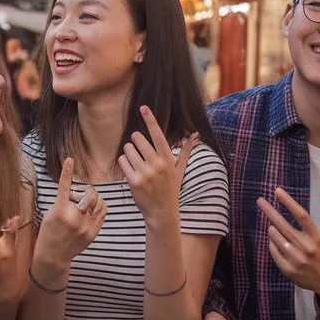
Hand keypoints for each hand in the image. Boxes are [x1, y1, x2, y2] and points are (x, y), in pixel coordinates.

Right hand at [33, 157, 106, 268]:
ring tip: (84, 204)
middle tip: (77, 196)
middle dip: (83, 192)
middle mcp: (74, 218)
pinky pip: (102, 212)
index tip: (69, 160)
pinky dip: (98, 206)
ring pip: (98, 202)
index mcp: (60, 212)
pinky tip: (92, 208)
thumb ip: (63, 201)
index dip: (67, 172)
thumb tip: (76, 190)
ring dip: (92, 199)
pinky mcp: (93, 232)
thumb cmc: (49, 232)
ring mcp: (86, 226)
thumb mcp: (50, 214)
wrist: (53, 255)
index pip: (65, 187)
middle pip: (87, 194)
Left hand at [118, 106, 196, 223]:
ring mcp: (145, 173)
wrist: (162, 212)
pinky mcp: (133, 181)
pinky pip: (122, 161)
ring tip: (137, 164)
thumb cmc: (170, 188)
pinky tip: (131, 172)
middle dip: (135, 142)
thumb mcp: (179, 170)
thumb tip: (196, 135)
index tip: (143, 107)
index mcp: (168, 159)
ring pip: (128, 149)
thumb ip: (185, 151)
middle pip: (137, 139)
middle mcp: (158, 164)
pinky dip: (124, 163)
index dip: (150, 120)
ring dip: (129, 153)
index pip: (158, 134)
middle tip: (139, 152)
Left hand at [259, 188, 319, 305]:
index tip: (277, 191)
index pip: (301, 215)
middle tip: (260, 201)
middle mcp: (306, 247)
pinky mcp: (289, 270)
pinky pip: (275, 253)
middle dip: (270, 212)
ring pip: (277, 239)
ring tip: (270, 223)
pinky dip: (271, 244)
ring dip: (271, 229)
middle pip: (284, 226)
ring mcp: (297, 260)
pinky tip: (272, 238)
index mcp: (317, 237)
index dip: (289, 202)